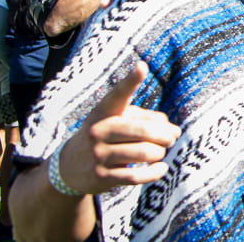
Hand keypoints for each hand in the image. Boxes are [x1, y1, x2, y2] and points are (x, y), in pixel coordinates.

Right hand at [58, 61, 180, 194]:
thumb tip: (169, 128)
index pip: (118, 95)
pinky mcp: (103, 177)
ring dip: (161, 152)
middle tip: (173, 136)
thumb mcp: (117, 120)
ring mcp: (99, 155)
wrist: (70, 167)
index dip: (130, 81)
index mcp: (104, 112)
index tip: (141, 66)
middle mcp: (99, 131)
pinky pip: (138, 176)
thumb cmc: (105, 136)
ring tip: (162, 150)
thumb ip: (145, 117)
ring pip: (144, 152)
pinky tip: (162, 167)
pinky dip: (155, 172)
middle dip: (166, 134)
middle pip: (144, 130)